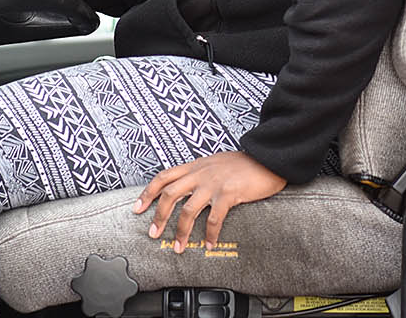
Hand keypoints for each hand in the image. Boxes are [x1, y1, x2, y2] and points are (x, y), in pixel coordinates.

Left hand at [132, 151, 286, 251]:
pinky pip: (214, 218)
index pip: (164, 177)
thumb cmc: (245, 163)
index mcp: (195, 166)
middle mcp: (201, 173)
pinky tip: (209, 244)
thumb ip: (201, 174)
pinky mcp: (228, 193)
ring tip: (179, 247)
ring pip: (188, 209)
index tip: (137, 208)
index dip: (148, 193)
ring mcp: (214, 183)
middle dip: (159, 216)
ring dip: (181, 232)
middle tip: (154, 234)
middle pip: (170, 194)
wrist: (268, 157)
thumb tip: (189, 188)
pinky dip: (210, 235)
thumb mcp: (216, 163)